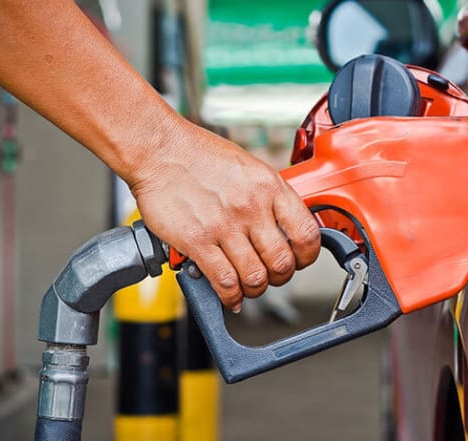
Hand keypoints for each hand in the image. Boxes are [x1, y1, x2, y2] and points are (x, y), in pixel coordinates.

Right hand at [129, 120, 320, 311]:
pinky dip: (230, 296)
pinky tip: (229, 295)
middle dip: (280, 277)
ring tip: (248, 286)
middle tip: (271, 276)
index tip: (299, 260)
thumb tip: (284, 227)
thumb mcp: (250, 168)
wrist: (160, 150)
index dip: (307, 256)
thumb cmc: (201, 156)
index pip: (307, 234)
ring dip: (254, 289)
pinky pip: (224, 281)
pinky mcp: (197, 240)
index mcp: (270, 187)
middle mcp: (251, 207)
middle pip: (282, 263)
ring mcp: (224, 225)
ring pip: (255, 277)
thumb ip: (269, 198)